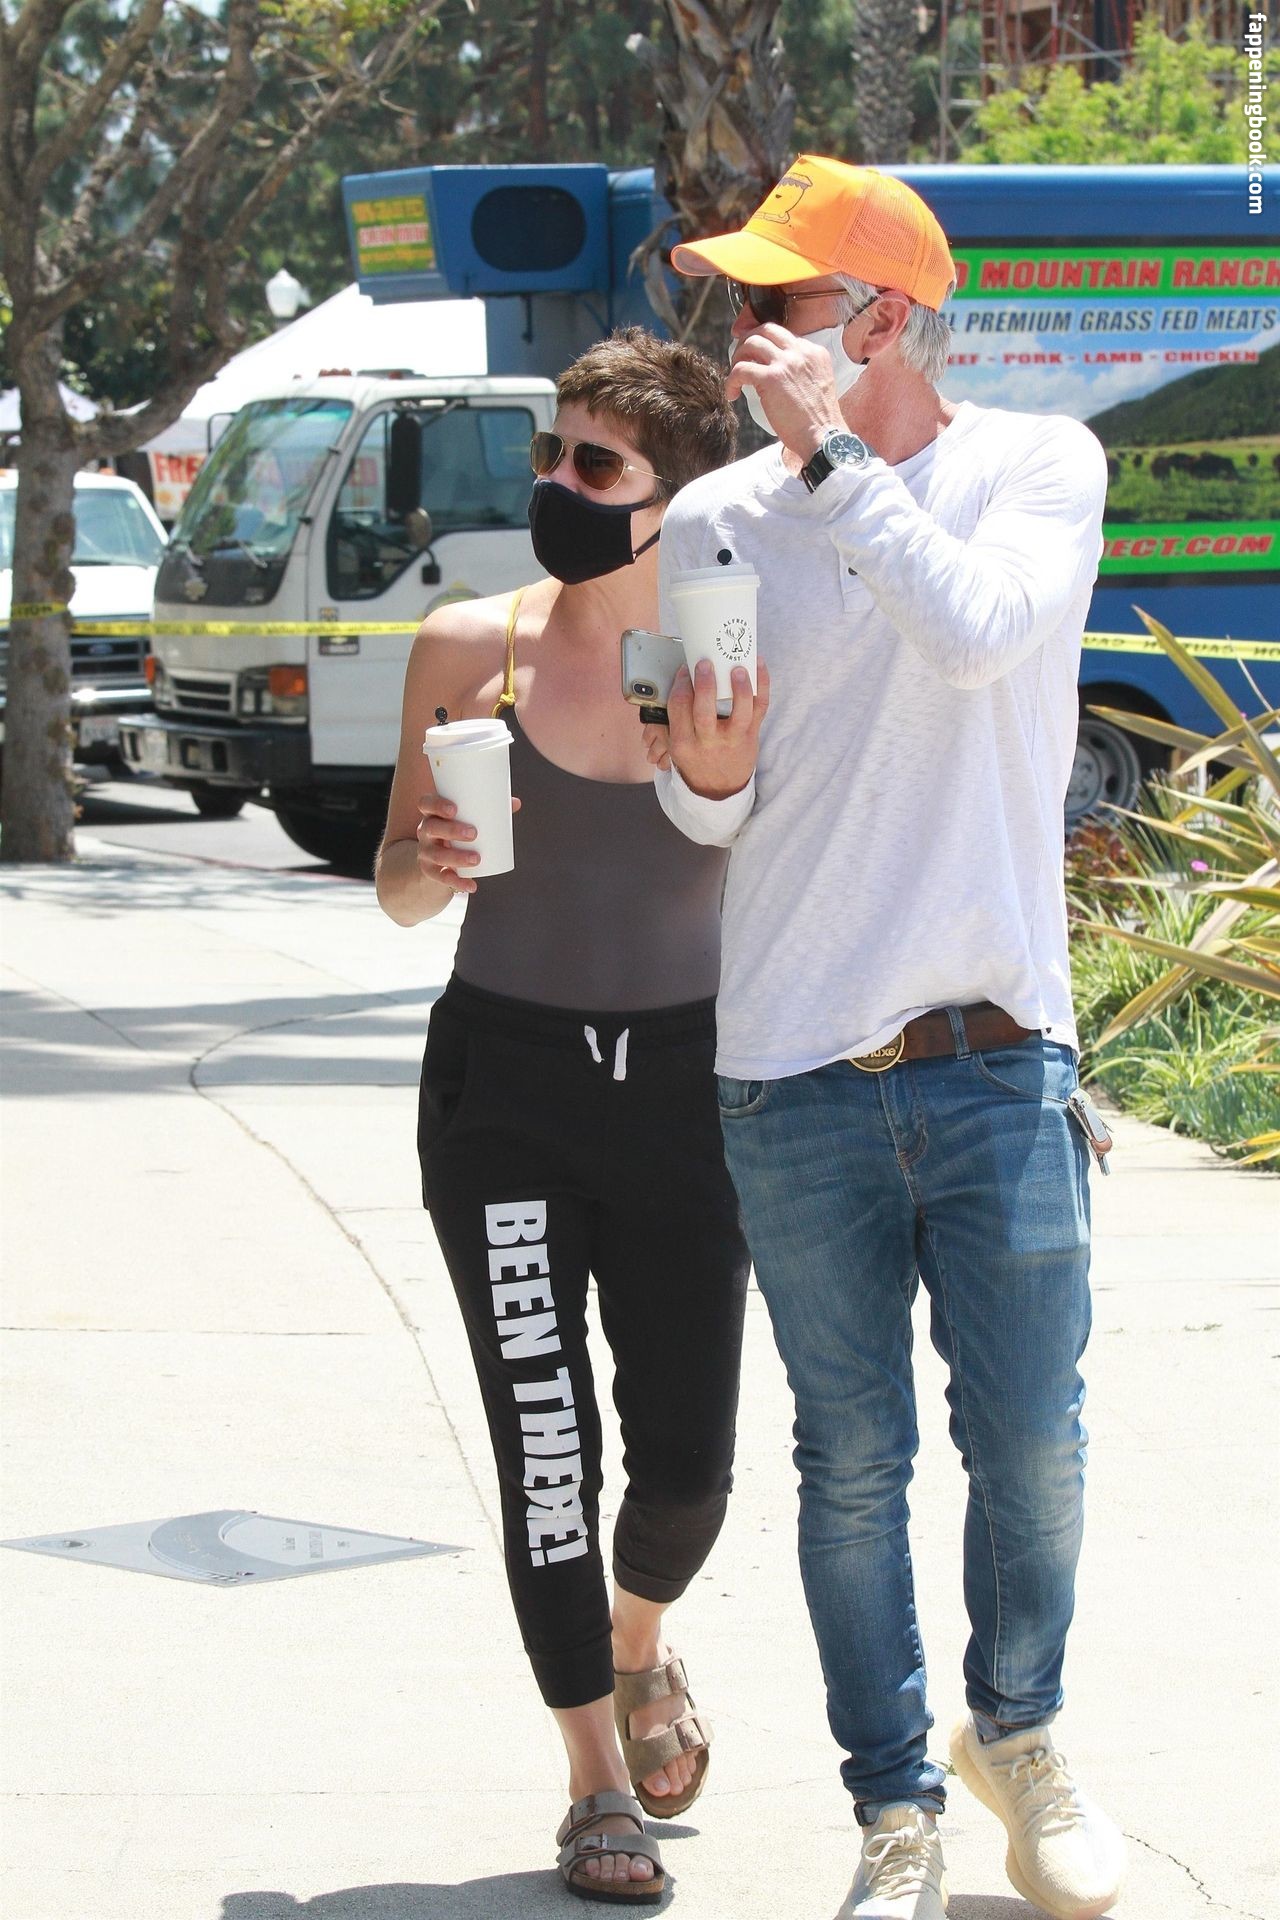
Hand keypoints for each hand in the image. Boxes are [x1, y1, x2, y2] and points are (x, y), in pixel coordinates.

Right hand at [416, 793, 519, 894]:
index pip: (425, 804)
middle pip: (431, 828)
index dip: (436, 805)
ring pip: (437, 855)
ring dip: (456, 857)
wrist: (437, 861)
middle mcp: (425, 832)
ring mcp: (426, 852)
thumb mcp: (466, 820)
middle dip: (451, 830)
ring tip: (476, 859)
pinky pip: (442, 878)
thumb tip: (516, 803)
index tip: (454, 809)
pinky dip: (458, 882)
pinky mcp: (430, 871)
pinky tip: (472, 885)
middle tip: (473, 833)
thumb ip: (489, 810)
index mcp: (433, 814)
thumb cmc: (456, 832)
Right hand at [643, 658, 768, 799]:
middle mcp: (707, 742)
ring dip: (739, 688)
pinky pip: (760, 709)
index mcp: (683, 742)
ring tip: (737, 668)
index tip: (685, 669)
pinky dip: (762, 686)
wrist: (719, 790)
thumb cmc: (697, 759)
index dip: (680, 684)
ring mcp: (732, 739)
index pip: (678, 707)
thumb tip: (681, 678)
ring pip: (740, 713)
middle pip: (704, 711)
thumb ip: (677, 718)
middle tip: (704, 663)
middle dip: (704, 685)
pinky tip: (758, 666)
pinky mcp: (751, 735)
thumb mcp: (677, 745)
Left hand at [724, 322, 843, 457]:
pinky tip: (732, 394)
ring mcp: (785, 363)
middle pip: (766, 329)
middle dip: (748, 340)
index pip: (783, 336)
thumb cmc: (819, 422)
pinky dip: (731, 381)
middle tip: (740, 359)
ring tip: (735, 376)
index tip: (756, 357)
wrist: (823, 437)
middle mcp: (800, 352)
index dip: (766, 344)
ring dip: (738, 357)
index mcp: (814, 352)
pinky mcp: (771, 378)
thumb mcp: (817, 385)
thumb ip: (801, 372)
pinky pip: (741, 369)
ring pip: (751, 343)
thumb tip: (776, 374)